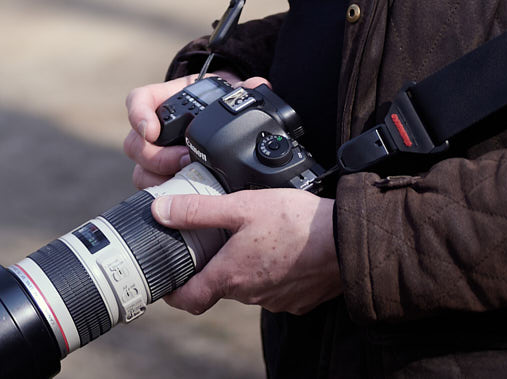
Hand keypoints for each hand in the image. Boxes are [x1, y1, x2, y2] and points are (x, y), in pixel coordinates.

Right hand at [122, 73, 258, 190]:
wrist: (215, 118)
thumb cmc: (213, 103)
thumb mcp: (224, 92)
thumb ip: (240, 89)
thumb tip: (256, 85)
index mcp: (163, 101)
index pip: (137, 101)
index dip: (139, 115)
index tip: (151, 129)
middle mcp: (152, 128)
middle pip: (135, 144)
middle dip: (158, 157)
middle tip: (184, 159)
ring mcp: (153, 155)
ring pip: (140, 170)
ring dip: (160, 178)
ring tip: (186, 179)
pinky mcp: (161, 176)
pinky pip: (152, 189)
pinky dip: (165, 193)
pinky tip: (183, 195)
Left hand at [153, 188, 340, 315]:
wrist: (346, 241)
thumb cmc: (295, 222)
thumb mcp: (240, 206)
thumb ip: (198, 211)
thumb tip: (160, 211)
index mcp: (230, 276)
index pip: (188, 300)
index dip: (173, 291)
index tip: (166, 278)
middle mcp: (250, 295)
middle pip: (219, 286)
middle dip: (213, 265)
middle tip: (212, 239)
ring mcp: (276, 300)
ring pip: (248, 286)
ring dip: (244, 266)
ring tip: (251, 237)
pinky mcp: (298, 299)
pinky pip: (274, 287)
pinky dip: (270, 271)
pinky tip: (279, 247)